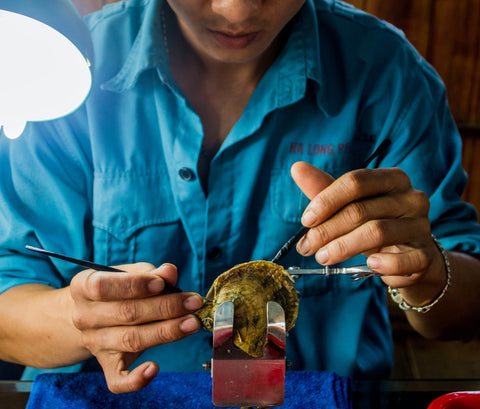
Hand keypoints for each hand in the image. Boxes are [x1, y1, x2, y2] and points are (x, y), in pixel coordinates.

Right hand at [70, 263, 202, 392]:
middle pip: (126, 314)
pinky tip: (154, 368)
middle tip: (192, 302)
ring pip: (131, 340)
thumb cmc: (118, 289)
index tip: (162, 283)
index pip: (103, 286)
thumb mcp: (129, 273)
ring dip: (166, 332)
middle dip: (165, 307)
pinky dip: (136, 379)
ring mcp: (95, 343)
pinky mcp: (107, 366)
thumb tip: (169, 272)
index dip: (135, 285)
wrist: (95, 315)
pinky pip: (118, 380)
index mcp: (84, 287)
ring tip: (192, 323)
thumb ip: (149, 272)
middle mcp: (84, 317)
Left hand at [291, 162, 445, 300]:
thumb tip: (296, 168)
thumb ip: (324, 188)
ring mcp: (421, 225)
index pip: (356, 182)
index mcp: (392, 178)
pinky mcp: (426, 253)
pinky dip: (384, 264)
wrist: (408, 256)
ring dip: (343, 247)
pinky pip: (405, 259)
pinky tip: (369, 265)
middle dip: (327, 230)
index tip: (306, 220)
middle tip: (306, 246)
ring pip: (377, 232)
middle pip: (361, 210)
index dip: (327, 200)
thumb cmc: (373, 223)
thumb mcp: (349, 205)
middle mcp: (411, 197)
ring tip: (323, 258)